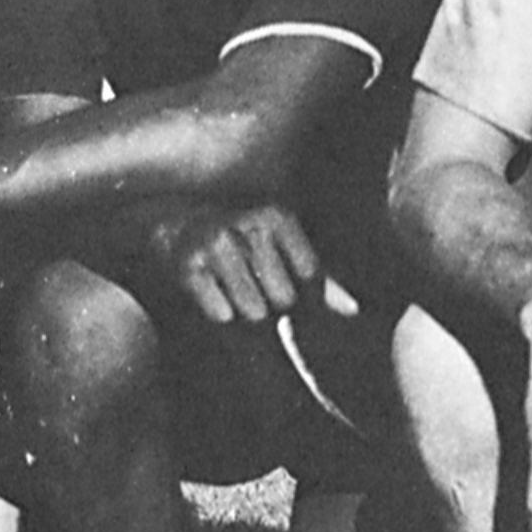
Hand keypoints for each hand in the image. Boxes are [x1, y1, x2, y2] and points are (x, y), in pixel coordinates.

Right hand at [150, 202, 334, 323]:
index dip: (300, 293)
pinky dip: (219, 312)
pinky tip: (212, 291)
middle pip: (284, 299)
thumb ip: (321, 279)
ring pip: (254, 312)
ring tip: (231, 288)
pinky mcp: (190, 266)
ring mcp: (218, 242)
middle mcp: (250, 224)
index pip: (310, 278)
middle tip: (251, 284)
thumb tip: (354, 310)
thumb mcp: (283, 249)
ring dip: (244, 312)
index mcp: (278, 217)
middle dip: (271, 304)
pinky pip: (221, 314)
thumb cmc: (242, 244)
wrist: (176, 227)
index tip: (280, 284)